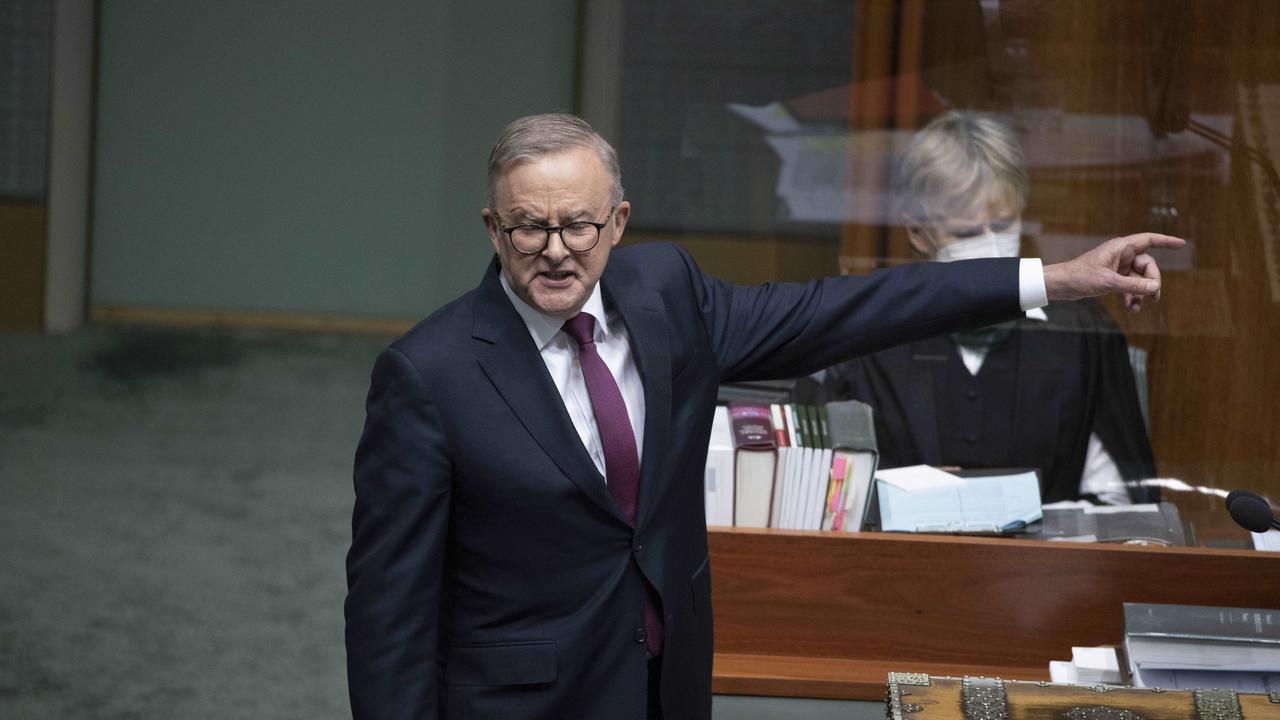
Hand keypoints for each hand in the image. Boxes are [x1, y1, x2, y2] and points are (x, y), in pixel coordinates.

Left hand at [1042, 233, 1185, 311]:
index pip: (1148, 240)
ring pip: (1138, 279)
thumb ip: (1133, 286)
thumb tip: (1155, 288)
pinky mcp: (1112, 278)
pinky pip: (1129, 286)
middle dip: (1151, 282)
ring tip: (1138, 308)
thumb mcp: (1108, 282)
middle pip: (1147, 265)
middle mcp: (1120, 255)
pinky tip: (1130, 308)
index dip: (1166, 241)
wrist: (1060, 285)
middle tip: (1152, 298)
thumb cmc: (1080, 277)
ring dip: (1140, 293)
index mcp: (1120, 248)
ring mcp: (1117, 267)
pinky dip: (1131, 297)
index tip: (1181, 244)